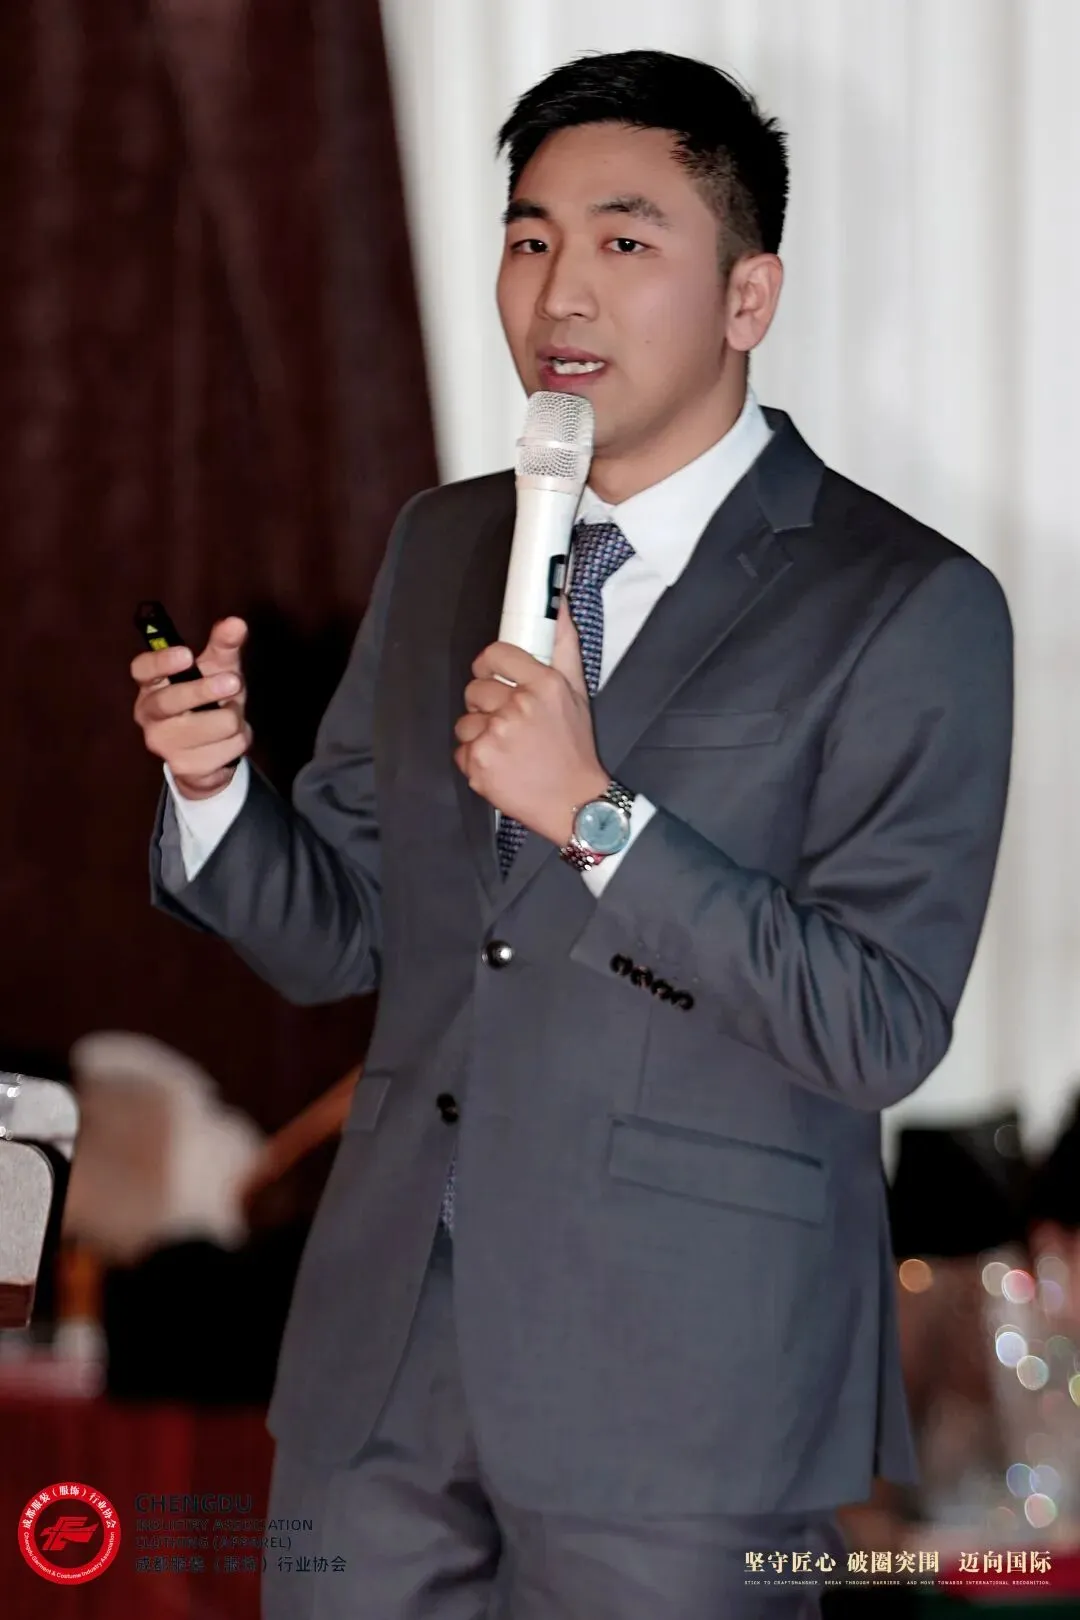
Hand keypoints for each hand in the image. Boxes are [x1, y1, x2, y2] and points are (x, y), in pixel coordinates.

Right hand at [131, 617, 251, 799]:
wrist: (209, 753)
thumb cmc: (209, 700)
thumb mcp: (217, 670)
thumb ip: (224, 646)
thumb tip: (236, 623)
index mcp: (151, 684)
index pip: (142, 669)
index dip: (161, 662)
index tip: (186, 653)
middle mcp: (149, 714)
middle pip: (171, 701)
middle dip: (206, 690)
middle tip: (233, 682)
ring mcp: (163, 743)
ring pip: (214, 724)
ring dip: (236, 717)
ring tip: (230, 716)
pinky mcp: (183, 767)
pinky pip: (229, 747)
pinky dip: (240, 740)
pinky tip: (229, 740)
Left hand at [454, 597, 607, 845]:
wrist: (574, 803)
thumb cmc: (575, 747)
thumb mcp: (577, 692)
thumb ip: (564, 644)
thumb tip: (558, 601)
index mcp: (543, 685)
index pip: (493, 656)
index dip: (488, 666)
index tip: (493, 677)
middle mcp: (518, 707)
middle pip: (474, 690)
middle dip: (486, 706)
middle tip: (509, 724)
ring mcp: (496, 736)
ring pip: (465, 722)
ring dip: (480, 735)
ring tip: (507, 749)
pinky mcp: (480, 764)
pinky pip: (461, 751)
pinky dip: (476, 760)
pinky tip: (500, 766)